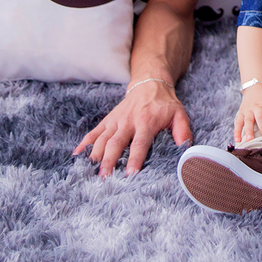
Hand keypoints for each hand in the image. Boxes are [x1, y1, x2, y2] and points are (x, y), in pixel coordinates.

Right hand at [73, 79, 191, 176]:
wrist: (149, 83)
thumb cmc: (165, 104)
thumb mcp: (179, 114)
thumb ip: (183, 131)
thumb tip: (185, 148)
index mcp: (146, 122)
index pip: (140, 143)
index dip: (135, 158)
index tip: (130, 174)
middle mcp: (128, 122)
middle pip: (116, 143)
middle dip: (109, 160)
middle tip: (104, 178)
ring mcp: (115, 121)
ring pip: (102, 139)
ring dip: (95, 155)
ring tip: (90, 172)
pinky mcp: (107, 121)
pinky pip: (93, 132)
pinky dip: (84, 144)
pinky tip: (76, 156)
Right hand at [234, 83, 261, 142]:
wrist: (256, 85)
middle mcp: (258, 106)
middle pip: (261, 118)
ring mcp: (249, 109)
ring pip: (248, 120)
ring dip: (249, 130)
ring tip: (249, 140)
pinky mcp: (241, 112)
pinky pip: (238, 122)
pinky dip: (237, 131)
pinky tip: (237, 140)